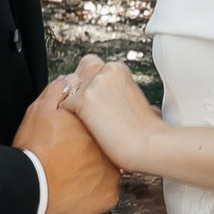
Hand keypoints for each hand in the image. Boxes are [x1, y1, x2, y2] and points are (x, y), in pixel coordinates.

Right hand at [14, 78, 120, 213]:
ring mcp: (112, 175)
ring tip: (70, 174)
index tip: (73, 139)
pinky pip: (105, 192)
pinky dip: (93, 192)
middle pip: (104, 148)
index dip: (85, 132)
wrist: (31, 185)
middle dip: (90, 151)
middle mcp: (110, 149)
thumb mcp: (40, 110)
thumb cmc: (35, 149)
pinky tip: (76, 188)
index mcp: (96, 128)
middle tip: (69, 157)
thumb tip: (71, 80)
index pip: (99, 126)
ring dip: (93, 172)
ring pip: (106, 171)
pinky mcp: (109, 197)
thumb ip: (58, 91)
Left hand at [56, 55, 163, 175]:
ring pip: (68, 90)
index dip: (89, 87)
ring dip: (72, 105)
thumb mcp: (135, 101)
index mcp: (118, 69)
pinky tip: (81, 129)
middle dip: (77, 90)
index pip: (90, 68)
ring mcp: (94, 83)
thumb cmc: (145, 132)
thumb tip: (109, 101)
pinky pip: (64, 105)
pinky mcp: (84, 99)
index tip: (95, 105)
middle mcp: (106, 70)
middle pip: (77, 75)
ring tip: (85, 124)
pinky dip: (68, 118)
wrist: (150, 145)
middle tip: (85, 112)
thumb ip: (118, 93)